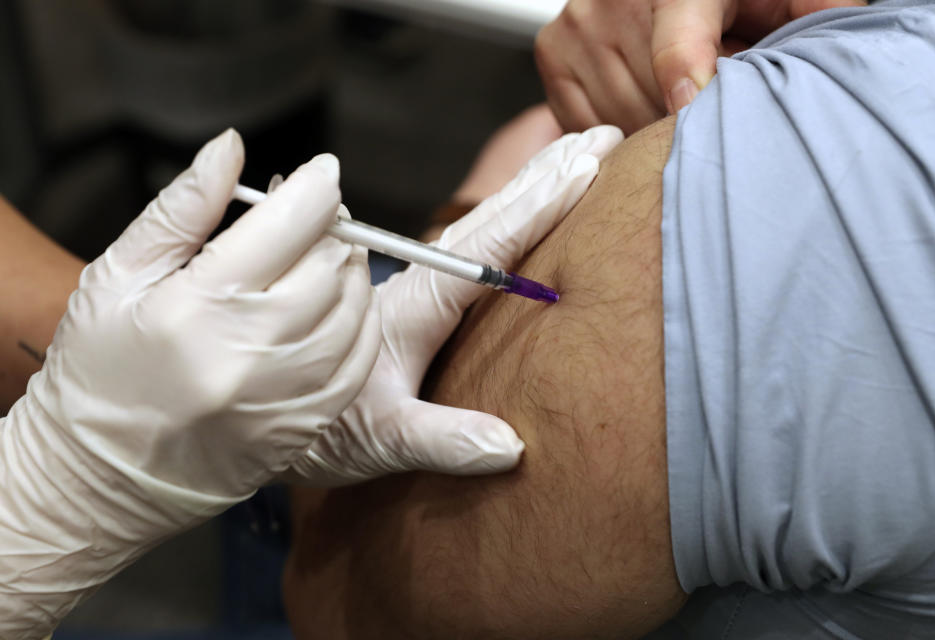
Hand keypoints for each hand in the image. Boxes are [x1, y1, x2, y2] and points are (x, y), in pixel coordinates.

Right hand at [0, 130, 379, 633]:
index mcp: (199, 306)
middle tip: (313, 218)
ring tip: (320, 261)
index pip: (289, 226)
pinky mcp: (304, 426)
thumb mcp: (119, 275)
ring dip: (350, 272)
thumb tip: (231, 147)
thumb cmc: (101, 370)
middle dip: (332, 228)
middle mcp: (252, 354)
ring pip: (355, 309)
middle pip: (332, 264)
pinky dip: (358, 322)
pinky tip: (334, 309)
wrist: (102, 475)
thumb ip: (183, 207)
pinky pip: (359, 360)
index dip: (316, 186)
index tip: (321, 172)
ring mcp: (285, 396)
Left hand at [285, 124, 624, 485]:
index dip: (537, 208)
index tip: (583, 168)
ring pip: (479, 224)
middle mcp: (418, 284)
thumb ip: (442, 439)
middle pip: (490, 219)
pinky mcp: (417, 295)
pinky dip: (503, 214)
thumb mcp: (382, 439)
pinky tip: (524, 206)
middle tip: (600, 138)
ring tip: (572, 155)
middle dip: (545, 177)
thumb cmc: (323, 426)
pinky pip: (468, 244)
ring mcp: (418, 285)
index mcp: (416, 307)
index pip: (486, 248)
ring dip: (528, 186)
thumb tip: (510, 445)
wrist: (268, 409)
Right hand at [536, 0, 864, 133]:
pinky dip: (618, 128)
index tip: (692, 122)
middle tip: (712, 105)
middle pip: (651, 104)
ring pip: (618, 121)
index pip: (677, 50)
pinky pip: (587, 123)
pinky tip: (644, 107)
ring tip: (677, 100)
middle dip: (687, 120)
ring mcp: (578, 26)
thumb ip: (819, 15)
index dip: (689, 94)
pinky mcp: (553, 52)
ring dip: (652, 128)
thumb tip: (837, 59)